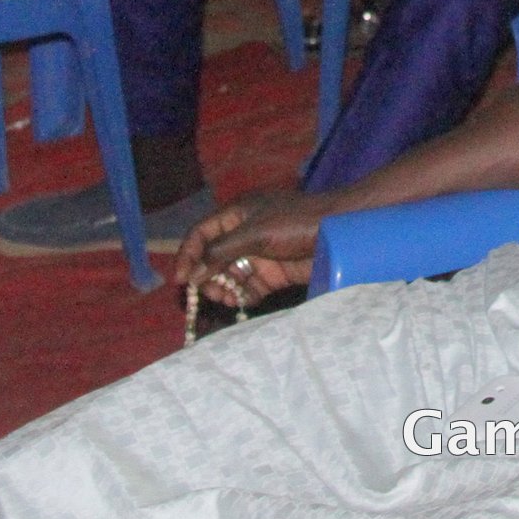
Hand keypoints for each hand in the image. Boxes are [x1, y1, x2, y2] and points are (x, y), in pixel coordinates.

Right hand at [176, 189, 334, 307]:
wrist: (337, 232)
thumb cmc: (295, 222)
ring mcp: (258, 256)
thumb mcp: (256, 232)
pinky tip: (239, 303)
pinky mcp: (273, 274)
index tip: (181, 279)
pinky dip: (242, 297)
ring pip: (230, 276)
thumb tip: (194, 272)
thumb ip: (223, 251)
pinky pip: (249, 288)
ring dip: (223, 288)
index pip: (201, 234)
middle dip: (206, 276)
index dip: (188, 254)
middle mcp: (243, 235)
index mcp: (236, 215)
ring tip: (225, 299)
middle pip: (213, 258)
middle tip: (207, 294)